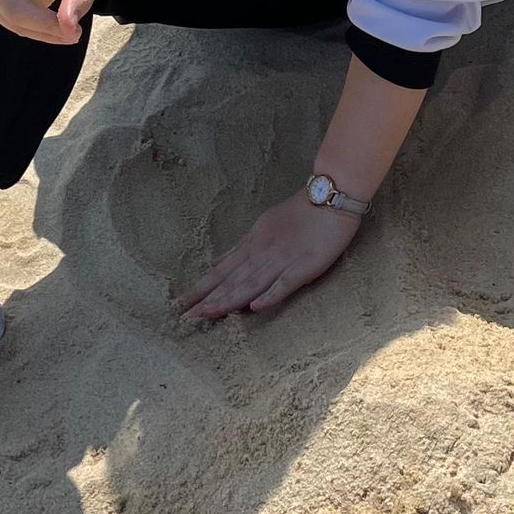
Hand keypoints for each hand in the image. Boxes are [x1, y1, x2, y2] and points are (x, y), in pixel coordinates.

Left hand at [179, 189, 363, 318]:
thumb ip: (244, 248)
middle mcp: (262, 253)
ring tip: (208, 314)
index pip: (222, 270)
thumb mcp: (264, 226)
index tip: (182, 303)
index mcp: (252, 243)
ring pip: (252, 283)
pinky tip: (255, 308)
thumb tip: (220, 262)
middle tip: (186, 317)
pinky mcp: (305, 266)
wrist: (330, 196)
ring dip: (229, 299)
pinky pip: (285, 283)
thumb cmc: (300, 212)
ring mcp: (283, 260)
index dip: (202, 287)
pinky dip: (270, 295)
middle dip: (208, 299)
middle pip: (232, 280)